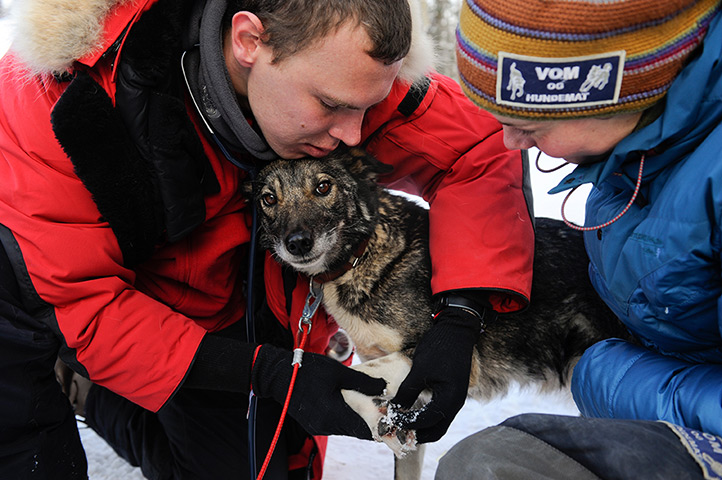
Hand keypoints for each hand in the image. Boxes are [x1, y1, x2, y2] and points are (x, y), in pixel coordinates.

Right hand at [251, 343, 386, 438]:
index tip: (392, 420)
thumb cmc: (307, 371)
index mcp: (334, 415)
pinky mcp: (313, 423)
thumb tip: (383, 386)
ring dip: (357, 418)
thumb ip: (362, 382)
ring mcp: (318, 426)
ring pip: (346, 427)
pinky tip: (350, 403)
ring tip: (369, 405)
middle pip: (356, 430)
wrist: (278, 375)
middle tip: (383, 409)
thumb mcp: (338, 372)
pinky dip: (345, 417)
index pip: (364, 430)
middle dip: (371, 422)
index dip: (380, 427)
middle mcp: (326, 425)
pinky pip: (335, 424)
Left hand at [390, 306, 482, 442]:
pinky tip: (412, 410)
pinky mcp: (451, 392)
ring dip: (422, 426)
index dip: (409, 424)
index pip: (428, 422)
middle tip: (398, 431)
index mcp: (451, 399)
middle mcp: (456, 403)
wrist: (456, 330)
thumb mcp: (420, 370)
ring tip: (402, 422)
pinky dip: (426, 416)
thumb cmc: (439, 348)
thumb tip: (394, 408)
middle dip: (418, 433)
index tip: (392, 421)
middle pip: (437, 429)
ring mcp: (455, 398)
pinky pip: (439, 411)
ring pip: (439, 422)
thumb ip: (408, 391)